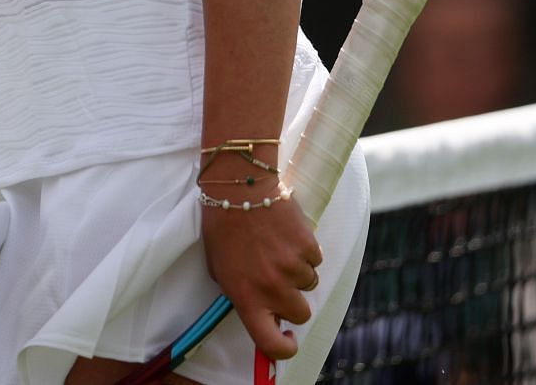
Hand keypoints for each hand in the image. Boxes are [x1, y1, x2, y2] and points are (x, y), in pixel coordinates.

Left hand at [202, 192, 322, 361]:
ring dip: (297, 271)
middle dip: (293, 300)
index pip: (270, 343)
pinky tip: (285, 234)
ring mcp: (292, 267)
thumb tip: (264, 314)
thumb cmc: (223, 227)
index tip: (287, 339)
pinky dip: (304, 251)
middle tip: (277, 278)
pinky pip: (315, 260)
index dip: (283, 349)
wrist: (238, 187)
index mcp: (246, 296)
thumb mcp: (220, 267)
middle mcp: (272, 288)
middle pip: (301, 314)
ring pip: (309, 284)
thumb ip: (241, 293)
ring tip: (275, 246)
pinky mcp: (308, 247)